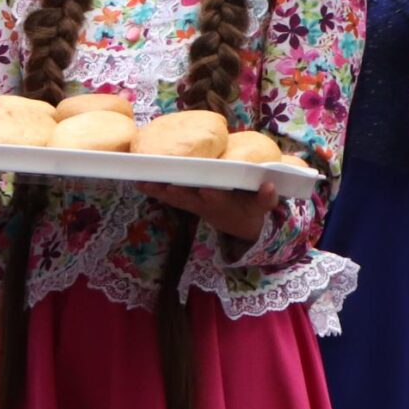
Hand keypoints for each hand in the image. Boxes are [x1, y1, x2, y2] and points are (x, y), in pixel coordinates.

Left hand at [137, 179, 275, 244]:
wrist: (241, 226)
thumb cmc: (251, 209)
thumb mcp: (262, 207)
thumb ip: (266, 198)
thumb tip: (270, 185)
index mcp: (225, 204)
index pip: (218, 200)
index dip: (212, 196)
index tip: (206, 190)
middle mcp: (207, 205)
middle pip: (190, 199)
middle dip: (178, 193)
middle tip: (166, 186)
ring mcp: (195, 205)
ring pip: (175, 198)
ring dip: (159, 192)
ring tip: (143, 182)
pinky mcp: (186, 202)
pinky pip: (169, 197)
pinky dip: (155, 190)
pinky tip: (138, 182)